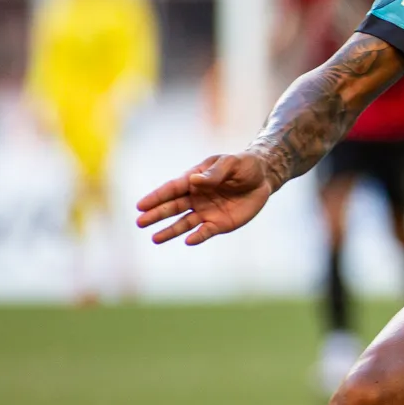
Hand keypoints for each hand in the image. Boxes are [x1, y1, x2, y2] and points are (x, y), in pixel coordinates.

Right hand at [135, 152, 277, 245]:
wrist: (263, 179)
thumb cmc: (243, 166)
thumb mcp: (231, 164)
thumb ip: (214, 173)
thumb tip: (194, 180)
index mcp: (194, 180)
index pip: (172, 189)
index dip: (156, 197)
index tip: (141, 205)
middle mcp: (196, 197)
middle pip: (172, 207)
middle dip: (156, 215)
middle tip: (140, 222)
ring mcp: (206, 211)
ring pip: (184, 223)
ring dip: (170, 230)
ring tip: (154, 238)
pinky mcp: (219, 223)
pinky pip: (205, 231)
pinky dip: (197, 236)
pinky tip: (189, 240)